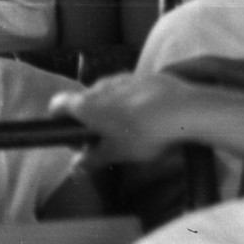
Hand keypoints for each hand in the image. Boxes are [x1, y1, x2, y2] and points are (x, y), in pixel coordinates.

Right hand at [50, 71, 207, 165]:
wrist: (185, 110)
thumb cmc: (144, 134)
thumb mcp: (115, 154)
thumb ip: (91, 160)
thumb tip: (76, 167)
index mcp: (87, 104)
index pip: (58, 105)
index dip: (59, 121)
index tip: (73, 138)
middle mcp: (102, 85)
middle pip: (84, 100)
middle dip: (87, 119)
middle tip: (101, 140)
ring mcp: (126, 77)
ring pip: (108, 92)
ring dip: (110, 108)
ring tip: (126, 129)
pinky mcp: (148, 75)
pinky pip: (130, 88)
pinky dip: (131, 100)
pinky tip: (146, 116)